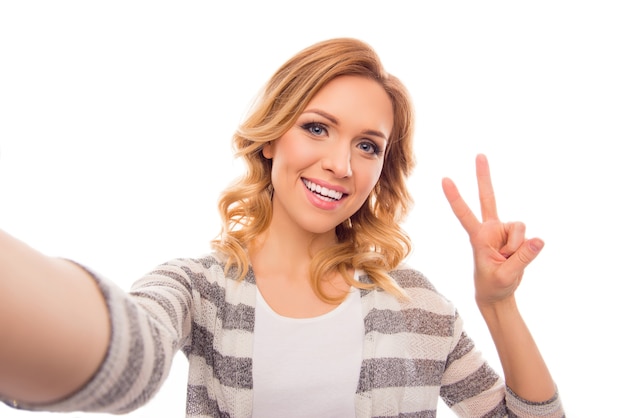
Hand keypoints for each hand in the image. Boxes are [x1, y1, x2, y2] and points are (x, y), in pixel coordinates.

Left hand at [441, 154, 543, 305]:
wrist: (498, 293)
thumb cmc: (494, 285)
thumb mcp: (507, 276)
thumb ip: (523, 258)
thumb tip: (539, 239)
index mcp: (478, 236)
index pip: (464, 214)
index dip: (455, 198)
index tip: (444, 179)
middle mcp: (490, 228)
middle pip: (488, 198)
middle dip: (484, 176)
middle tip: (479, 154)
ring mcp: (503, 230)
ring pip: (520, 230)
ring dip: (518, 249)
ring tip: (508, 261)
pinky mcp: (515, 235)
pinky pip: (528, 238)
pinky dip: (526, 250)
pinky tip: (516, 258)